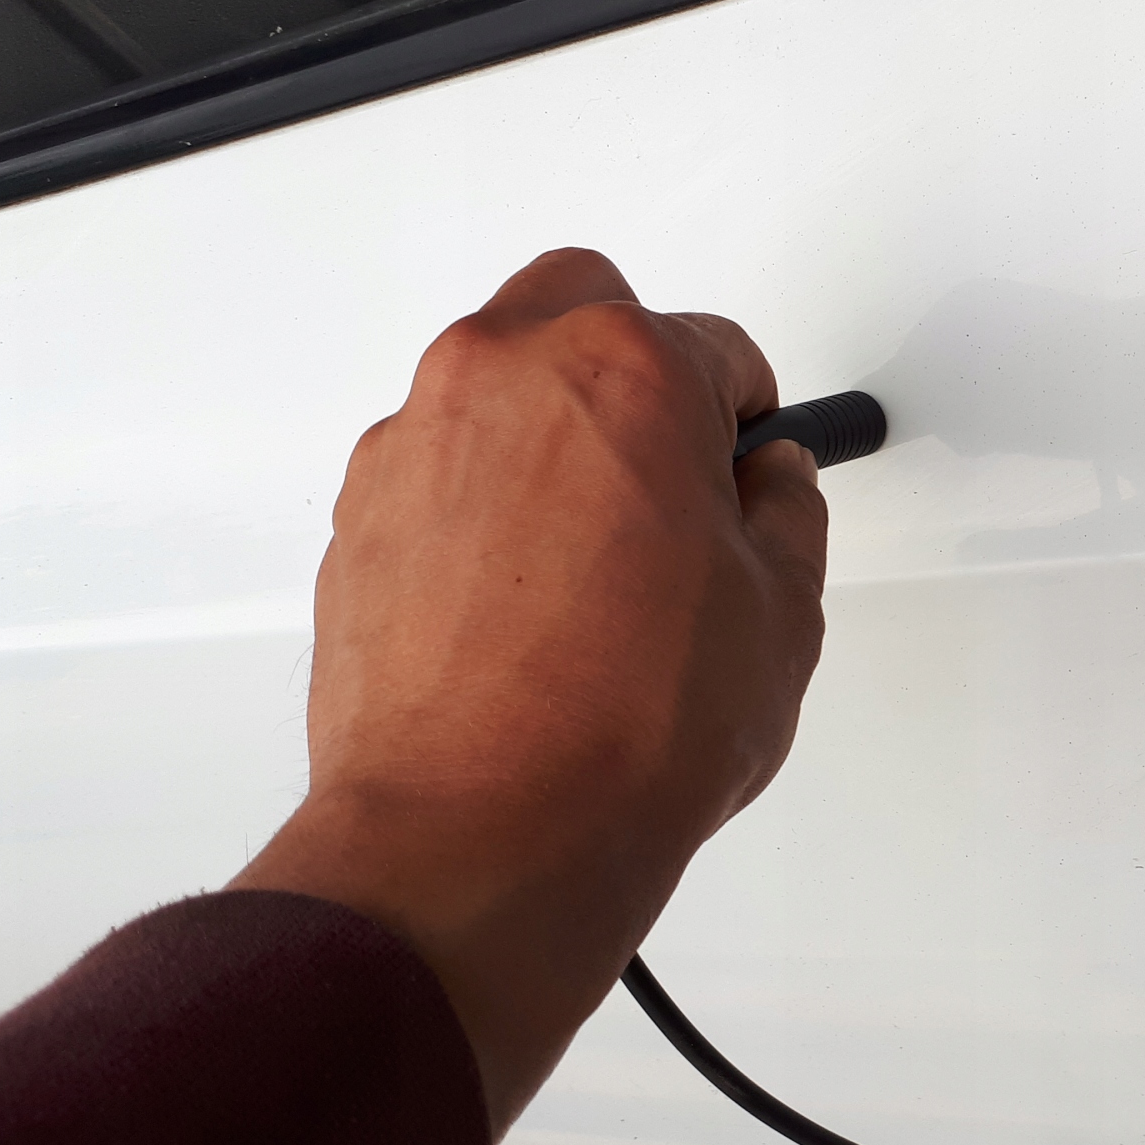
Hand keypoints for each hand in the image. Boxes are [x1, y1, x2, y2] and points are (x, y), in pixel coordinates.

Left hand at [230, 249, 826, 1135]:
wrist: (479, 836)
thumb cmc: (623, 728)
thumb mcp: (784, 613)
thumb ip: (786, 515)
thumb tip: (769, 486)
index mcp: (626, 369)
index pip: (718, 346)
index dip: (749, 417)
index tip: (752, 471)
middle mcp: (503, 376)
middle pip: (582, 308)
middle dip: (634, 367)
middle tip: (674, 471)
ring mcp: (414, 443)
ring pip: (496, 386)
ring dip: (549, 434)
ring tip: (597, 559)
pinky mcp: (358, 520)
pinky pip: (436, 471)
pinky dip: (480, 505)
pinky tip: (528, 604)